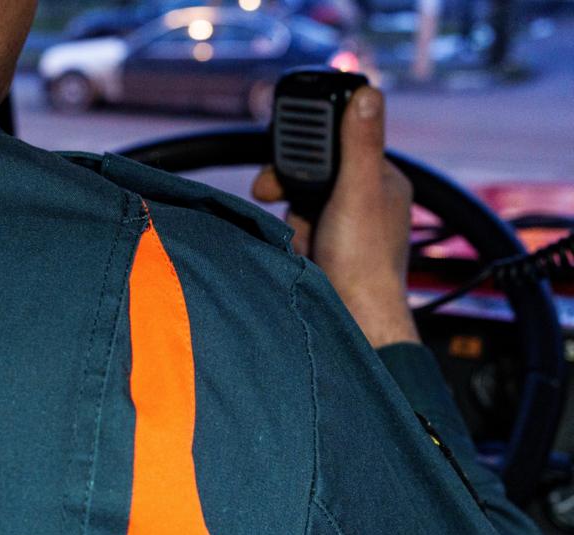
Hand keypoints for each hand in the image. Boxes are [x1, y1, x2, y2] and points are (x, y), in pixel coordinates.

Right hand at [252, 87, 418, 347]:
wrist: (353, 322)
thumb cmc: (363, 263)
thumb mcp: (358, 192)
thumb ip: (359, 143)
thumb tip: (368, 92)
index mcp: (383, 181)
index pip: (343, 142)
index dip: (313, 142)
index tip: (287, 145)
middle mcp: (366, 202)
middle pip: (316, 173)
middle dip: (292, 185)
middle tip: (270, 191)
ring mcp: (345, 228)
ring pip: (301, 204)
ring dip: (291, 218)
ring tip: (302, 239)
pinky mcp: (326, 251)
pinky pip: (296, 232)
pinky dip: (291, 240)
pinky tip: (301, 253)